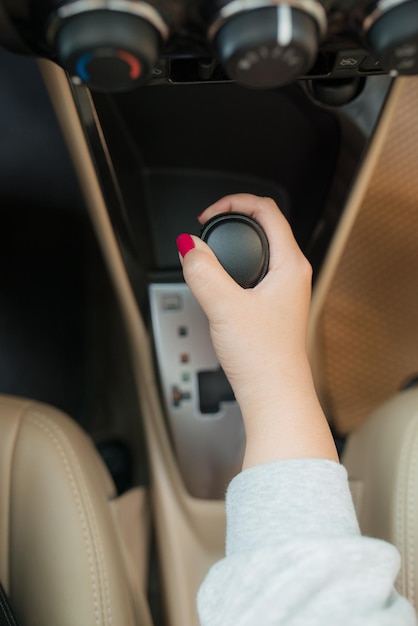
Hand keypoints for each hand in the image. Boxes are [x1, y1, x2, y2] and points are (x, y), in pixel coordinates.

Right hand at [177, 194, 337, 466]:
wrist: (274, 394)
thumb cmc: (263, 358)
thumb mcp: (224, 307)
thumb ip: (203, 271)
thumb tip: (187, 245)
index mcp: (290, 265)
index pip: (267, 211)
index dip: (234, 202)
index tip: (208, 215)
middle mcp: (293, 274)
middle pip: (265, 226)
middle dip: (232, 219)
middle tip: (206, 226)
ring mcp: (285, 290)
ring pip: (259, 249)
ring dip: (233, 243)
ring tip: (209, 248)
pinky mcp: (274, 305)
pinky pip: (255, 271)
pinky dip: (234, 265)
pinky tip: (218, 280)